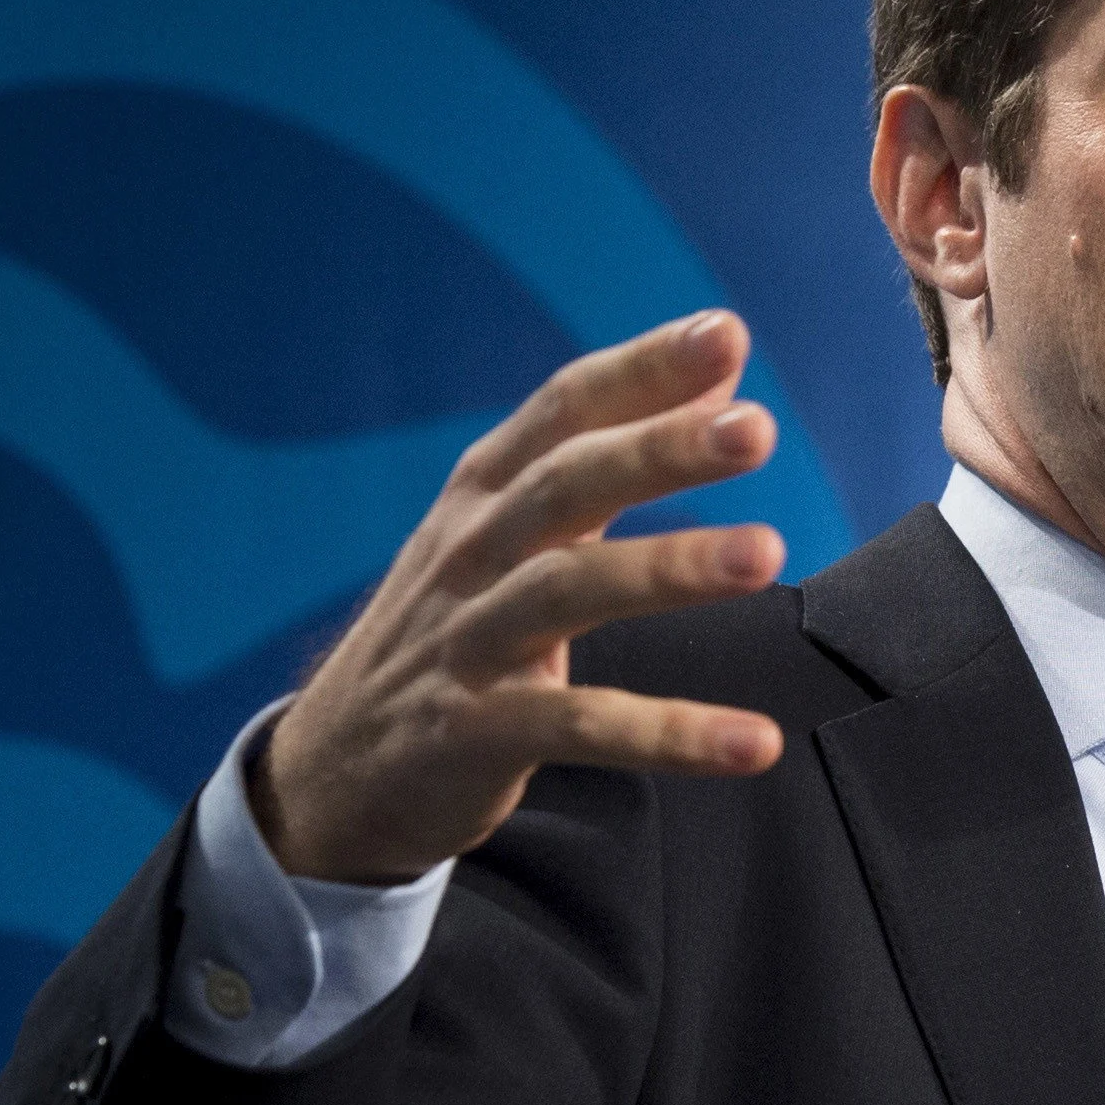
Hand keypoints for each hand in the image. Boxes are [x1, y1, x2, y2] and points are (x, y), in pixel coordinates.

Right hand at [256, 312, 793, 882]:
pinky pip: (582, 728)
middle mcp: (471, 553)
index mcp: (484, 495)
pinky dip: (669, 734)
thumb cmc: (457, 633)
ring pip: (566, 589)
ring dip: (669, 567)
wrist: (337, 770)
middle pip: (564, 485)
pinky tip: (753, 742)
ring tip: (767, 554)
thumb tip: (721, 378)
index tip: (725, 334)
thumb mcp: (516, 538)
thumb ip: (613, 458)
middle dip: (658, 449)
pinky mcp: (474, 732)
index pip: (563, 411)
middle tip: (757, 429)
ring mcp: (466, 641)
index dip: (641, 371)